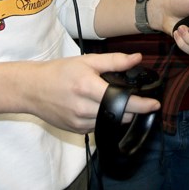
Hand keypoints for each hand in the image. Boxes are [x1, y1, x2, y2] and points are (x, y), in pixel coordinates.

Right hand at [25, 52, 159, 133]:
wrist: (33, 89)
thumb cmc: (60, 72)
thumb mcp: (87, 61)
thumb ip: (114, 61)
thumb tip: (137, 58)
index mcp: (88, 88)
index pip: (122, 100)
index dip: (142, 105)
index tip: (155, 104)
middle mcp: (84, 108)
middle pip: (120, 115)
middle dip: (133, 109)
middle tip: (137, 100)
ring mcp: (79, 122)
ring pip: (111, 123)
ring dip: (119, 115)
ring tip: (117, 102)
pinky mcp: (76, 130)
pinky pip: (98, 127)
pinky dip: (105, 119)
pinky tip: (99, 108)